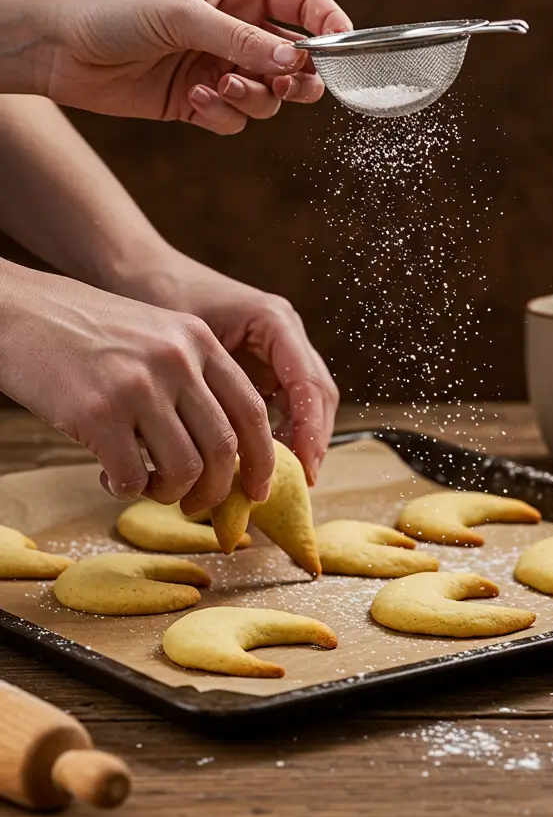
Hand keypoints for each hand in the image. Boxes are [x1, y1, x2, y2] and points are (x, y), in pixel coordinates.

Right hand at [0, 265, 275, 508]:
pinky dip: (125, 491)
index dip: (263, 461)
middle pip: (223, 449)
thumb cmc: (86, 335)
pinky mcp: (98, 413)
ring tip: (147, 486)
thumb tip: (227, 456)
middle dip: (215, 491)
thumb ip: (192, 382)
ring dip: (170, 495)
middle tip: (196, 504)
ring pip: (185, 470)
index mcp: (197, 340)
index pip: (250, 411)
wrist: (17, 312)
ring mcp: (138, 386)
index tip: (257, 491)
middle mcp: (175, 359)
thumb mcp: (154, 337)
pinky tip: (108, 477)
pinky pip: (132, 479)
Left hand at [43, 0, 351, 131]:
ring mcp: (218, 65)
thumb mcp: (184, 13)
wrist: (60, 47)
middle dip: (298, 78)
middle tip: (288, 85)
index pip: (301, 6)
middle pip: (294, 60)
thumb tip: (293, 64)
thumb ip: (242, 39)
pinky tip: (197, 100)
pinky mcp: (198, 101)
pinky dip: (224, 116)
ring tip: (222, 87)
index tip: (338, 48)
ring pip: (268, 96)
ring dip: (255, 99)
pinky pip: (235, 119)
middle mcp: (233, 27)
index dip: (326, 25)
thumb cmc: (112, 8)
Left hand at [123, 251, 338, 483]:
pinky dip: (280, 433)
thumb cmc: (158, 300)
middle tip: (299, 481)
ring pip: (308, 403)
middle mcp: (284, 334)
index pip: (307, 383)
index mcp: (273, 321)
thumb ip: (210, 390)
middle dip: (312, 440)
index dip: (310, 430)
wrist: (139, 275)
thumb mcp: (184, 345)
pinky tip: (259, 460)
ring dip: (300, 440)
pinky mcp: (264, 364)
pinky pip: (285, 403)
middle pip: (318, 395)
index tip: (303, 467)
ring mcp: (278, 349)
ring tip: (281, 476)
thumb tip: (223, 453)